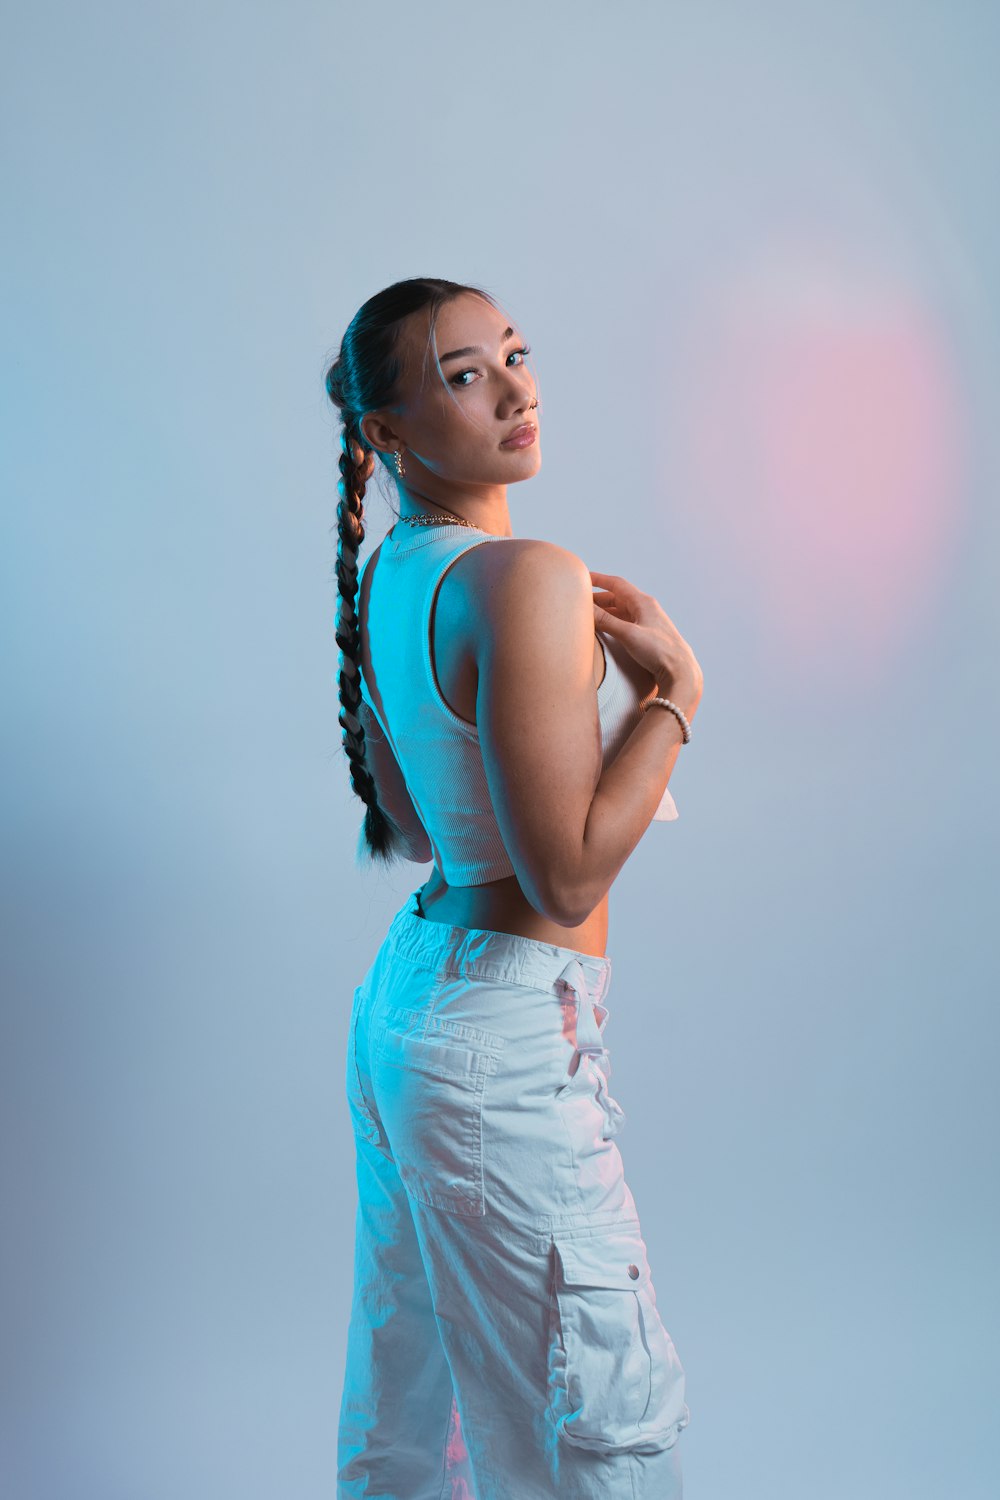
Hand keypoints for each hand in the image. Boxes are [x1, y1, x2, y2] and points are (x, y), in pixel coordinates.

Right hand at [590, 570, 702, 714]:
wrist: (681, 671)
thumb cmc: (659, 651)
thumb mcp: (628, 634)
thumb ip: (606, 621)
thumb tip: (586, 609)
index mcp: (643, 602)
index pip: (617, 584)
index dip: (598, 579)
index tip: (583, 577)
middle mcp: (646, 609)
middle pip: (617, 598)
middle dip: (598, 598)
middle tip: (580, 602)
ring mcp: (647, 622)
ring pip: (621, 611)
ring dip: (605, 611)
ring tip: (588, 615)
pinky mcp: (647, 635)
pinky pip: (625, 622)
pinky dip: (612, 622)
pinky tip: (605, 628)